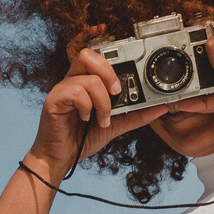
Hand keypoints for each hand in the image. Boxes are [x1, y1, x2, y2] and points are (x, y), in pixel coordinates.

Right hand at [26, 26, 166, 173]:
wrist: (61, 158)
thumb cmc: (82, 139)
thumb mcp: (115, 125)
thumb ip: (136, 115)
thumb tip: (160, 108)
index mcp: (85, 82)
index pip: (97, 57)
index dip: (111, 58)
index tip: (125, 83)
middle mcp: (73, 81)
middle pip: (88, 55)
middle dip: (109, 72)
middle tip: (116, 93)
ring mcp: (62, 89)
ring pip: (87, 77)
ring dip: (102, 100)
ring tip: (102, 119)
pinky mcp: (54, 100)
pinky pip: (75, 91)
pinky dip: (87, 106)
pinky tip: (86, 119)